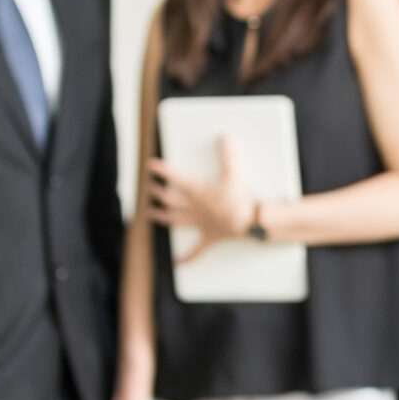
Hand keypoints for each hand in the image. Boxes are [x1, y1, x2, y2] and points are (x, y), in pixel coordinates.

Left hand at [147, 135, 254, 258]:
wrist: (249, 222)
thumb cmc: (240, 199)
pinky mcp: (210, 237)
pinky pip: (196, 249)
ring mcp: (200, 223)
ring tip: (149, 215)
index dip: (162, 171)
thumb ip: (228, 154)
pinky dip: (187, 257)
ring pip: (175, 220)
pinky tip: (177, 262)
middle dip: (157, 193)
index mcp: (198, 192)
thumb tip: (225, 136)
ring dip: (161, 217)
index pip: (175, 179)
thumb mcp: (234, 173)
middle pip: (170, 200)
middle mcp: (195, 208)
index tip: (149, 166)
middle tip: (148, 188)